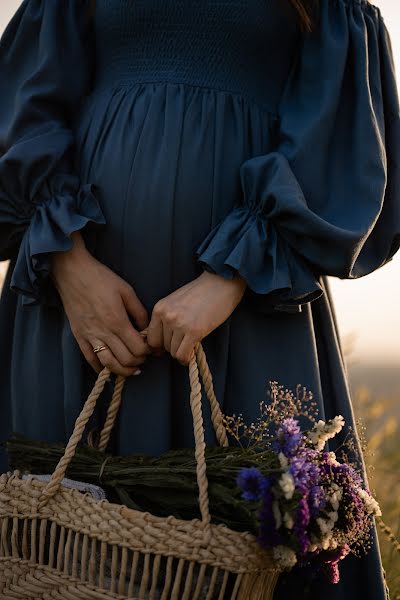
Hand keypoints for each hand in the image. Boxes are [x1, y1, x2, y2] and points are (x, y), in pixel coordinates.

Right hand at [50, 231, 152, 375]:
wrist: (72, 273)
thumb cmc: (101, 279)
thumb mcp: (126, 290)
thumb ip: (139, 312)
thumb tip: (146, 329)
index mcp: (117, 321)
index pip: (137, 348)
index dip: (148, 352)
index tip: (151, 348)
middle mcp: (103, 332)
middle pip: (125, 359)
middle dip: (139, 362)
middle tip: (144, 357)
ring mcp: (89, 336)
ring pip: (108, 364)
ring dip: (123, 370)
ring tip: (132, 368)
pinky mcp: (79, 336)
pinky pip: (90, 359)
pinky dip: (101, 368)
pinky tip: (110, 369)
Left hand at [146, 270, 246, 365]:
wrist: (221, 283)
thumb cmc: (201, 292)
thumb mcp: (175, 302)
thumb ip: (166, 317)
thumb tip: (159, 341)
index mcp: (159, 308)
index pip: (150, 337)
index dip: (158, 346)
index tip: (166, 347)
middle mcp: (166, 316)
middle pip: (162, 346)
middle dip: (172, 347)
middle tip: (183, 342)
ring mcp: (179, 324)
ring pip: (173, 352)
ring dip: (182, 351)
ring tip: (191, 343)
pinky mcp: (194, 331)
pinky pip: (183, 354)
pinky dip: (187, 358)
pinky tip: (192, 352)